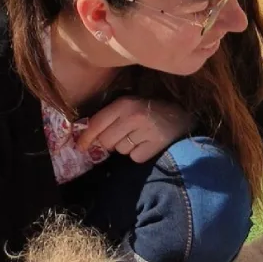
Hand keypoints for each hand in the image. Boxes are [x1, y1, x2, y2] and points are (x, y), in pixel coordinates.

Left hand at [76, 96, 190, 163]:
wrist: (182, 117)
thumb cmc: (152, 110)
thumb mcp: (131, 105)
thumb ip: (111, 117)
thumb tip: (89, 137)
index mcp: (124, 103)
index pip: (97, 123)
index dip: (86, 137)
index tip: (80, 147)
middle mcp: (133, 116)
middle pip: (106, 141)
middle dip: (109, 143)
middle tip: (122, 137)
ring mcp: (145, 131)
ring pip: (121, 150)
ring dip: (126, 148)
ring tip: (138, 138)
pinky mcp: (155, 145)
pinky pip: (135, 157)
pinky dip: (139, 154)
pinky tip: (147, 145)